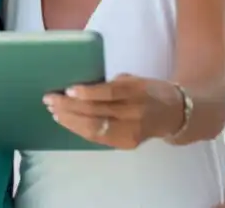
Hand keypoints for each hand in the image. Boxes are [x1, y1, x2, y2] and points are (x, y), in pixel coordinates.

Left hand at [42, 74, 183, 149]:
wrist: (174, 114)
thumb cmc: (148, 90)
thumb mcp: (134, 79)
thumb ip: (111, 84)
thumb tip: (79, 87)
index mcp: (137, 91)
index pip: (110, 93)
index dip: (88, 93)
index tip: (68, 89)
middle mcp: (135, 113)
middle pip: (98, 113)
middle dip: (70, 107)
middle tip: (50, 99)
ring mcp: (131, 132)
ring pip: (95, 129)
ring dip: (70, 120)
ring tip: (54, 111)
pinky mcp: (126, 144)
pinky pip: (98, 138)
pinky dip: (79, 129)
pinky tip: (66, 122)